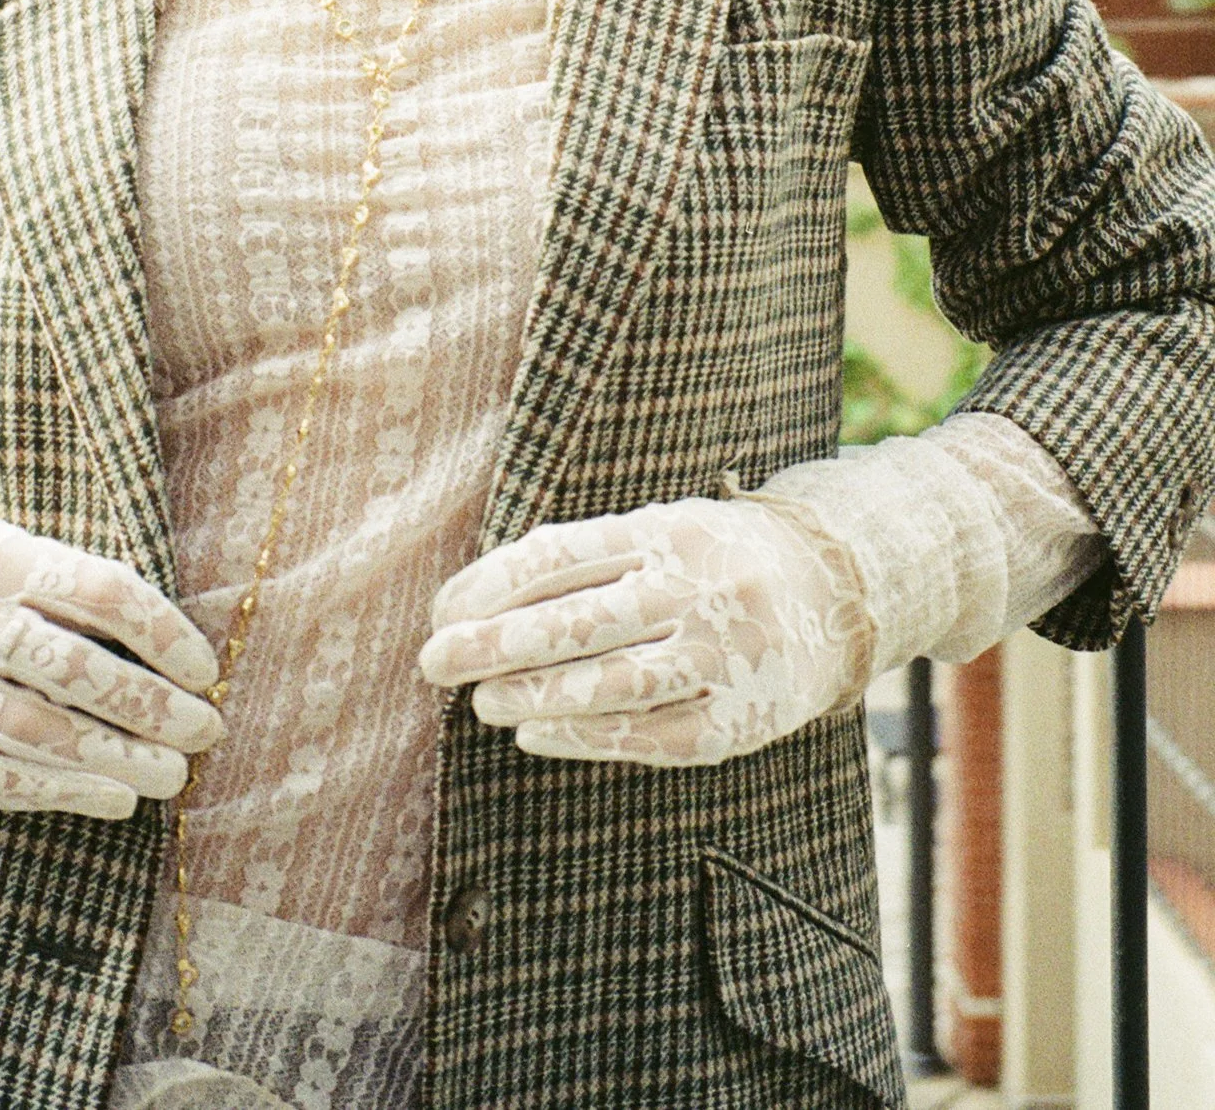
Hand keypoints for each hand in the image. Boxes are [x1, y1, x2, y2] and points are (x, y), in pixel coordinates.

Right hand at [0, 508, 221, 816]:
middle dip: (153, 707)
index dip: (163, 634)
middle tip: (207, 729)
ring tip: (174, 774)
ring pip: (42, 733)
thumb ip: (60, 583)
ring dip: (120, 759)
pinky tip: (112, 799)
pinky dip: (59, 791)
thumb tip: (162, 641)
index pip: (99, 592)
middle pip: (77, 670)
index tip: (205, 668)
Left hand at [417, 495, 872, 765]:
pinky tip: (536, 734)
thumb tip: (477, 597)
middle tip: (433, 660)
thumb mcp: (658, 528)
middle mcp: (696, 588)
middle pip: (579, 620)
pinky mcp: (740, 719)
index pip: (561, 556)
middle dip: (495, 644)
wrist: (832, 591)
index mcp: (665, 530)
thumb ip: (583, 558)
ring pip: (612, 683)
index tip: (440, 610)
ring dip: (534, 695)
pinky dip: (586, 737)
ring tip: (479, 700)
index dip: (491, 585)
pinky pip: (652, 736)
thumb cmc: (711, 558)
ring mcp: (723, 656)